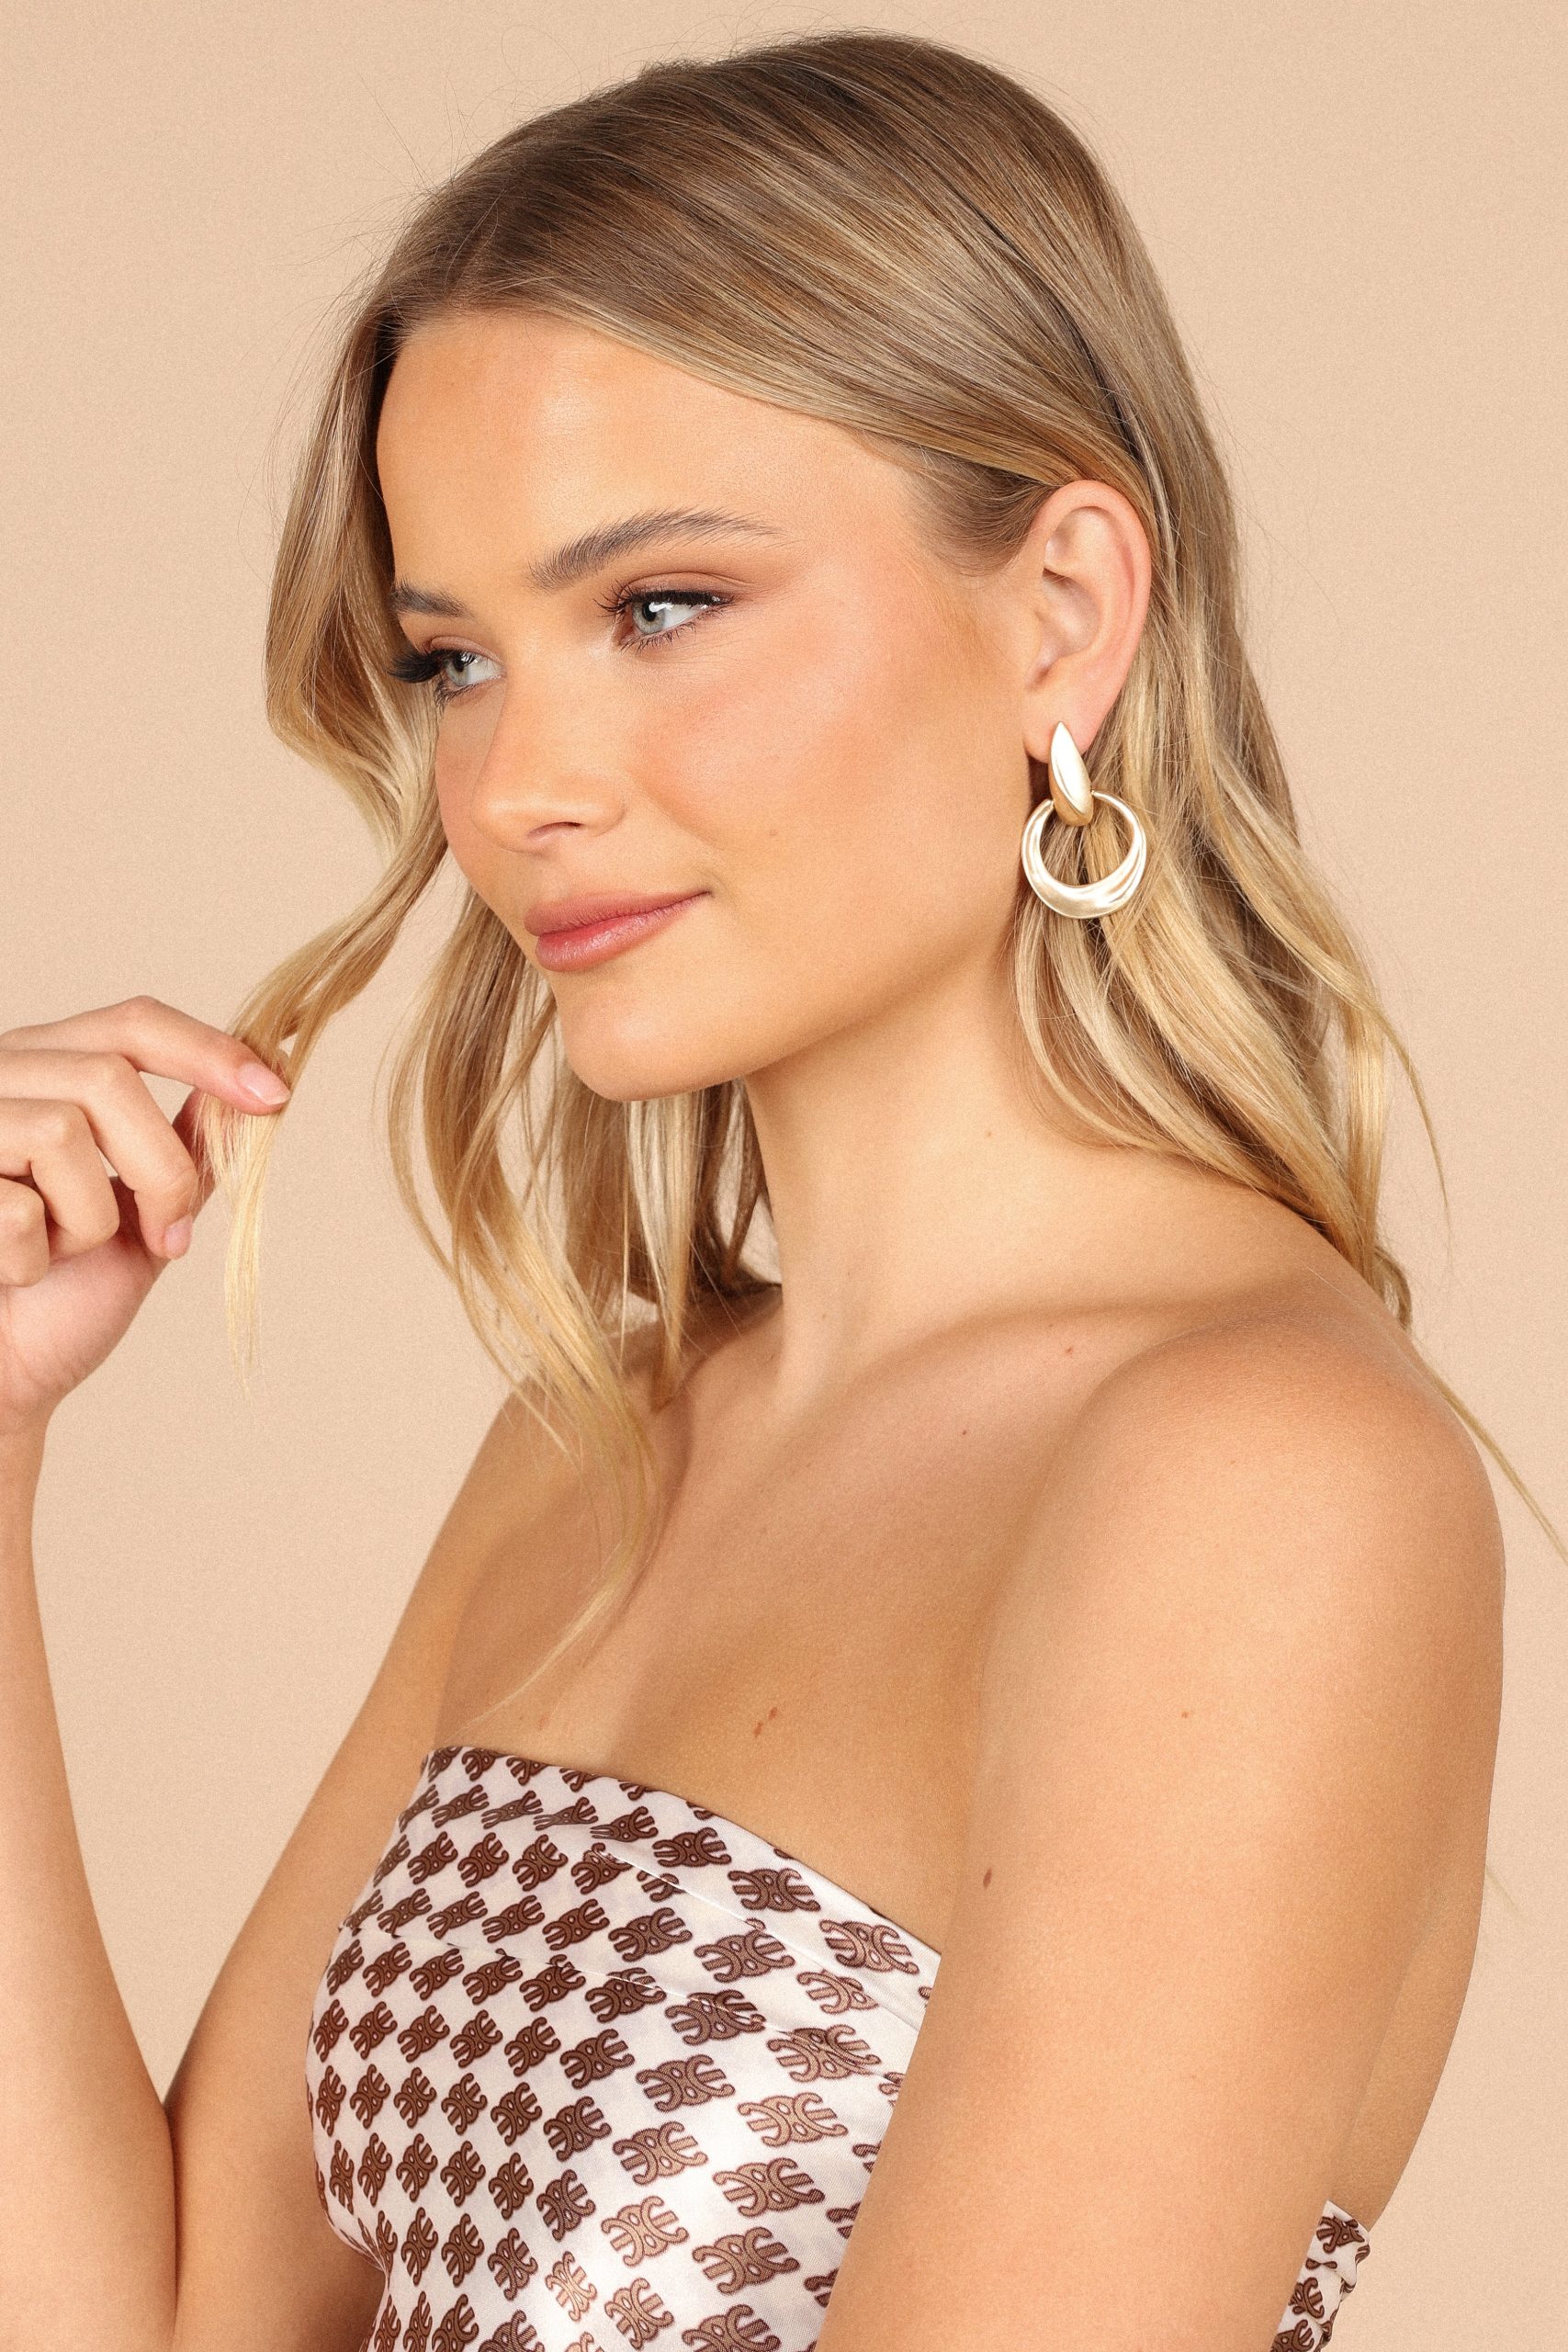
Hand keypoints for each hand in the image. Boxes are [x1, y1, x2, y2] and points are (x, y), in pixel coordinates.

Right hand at [0, 995, 290, 1438]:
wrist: (4, 1378)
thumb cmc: (61, 1300)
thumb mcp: (146, 1216)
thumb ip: (187, 1150)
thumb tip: (254, 1086)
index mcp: (51, 1071)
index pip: (133, 1023)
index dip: (209, 1051)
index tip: (276, 1097)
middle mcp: (2, 1080)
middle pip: (109, 1075)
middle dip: (162, 1169)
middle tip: (168, 1236)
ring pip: (62, 1134)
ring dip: (89, 1221)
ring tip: (61, 1253)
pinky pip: (17, 1206)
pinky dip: (34, 1258)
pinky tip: (14, 1275)